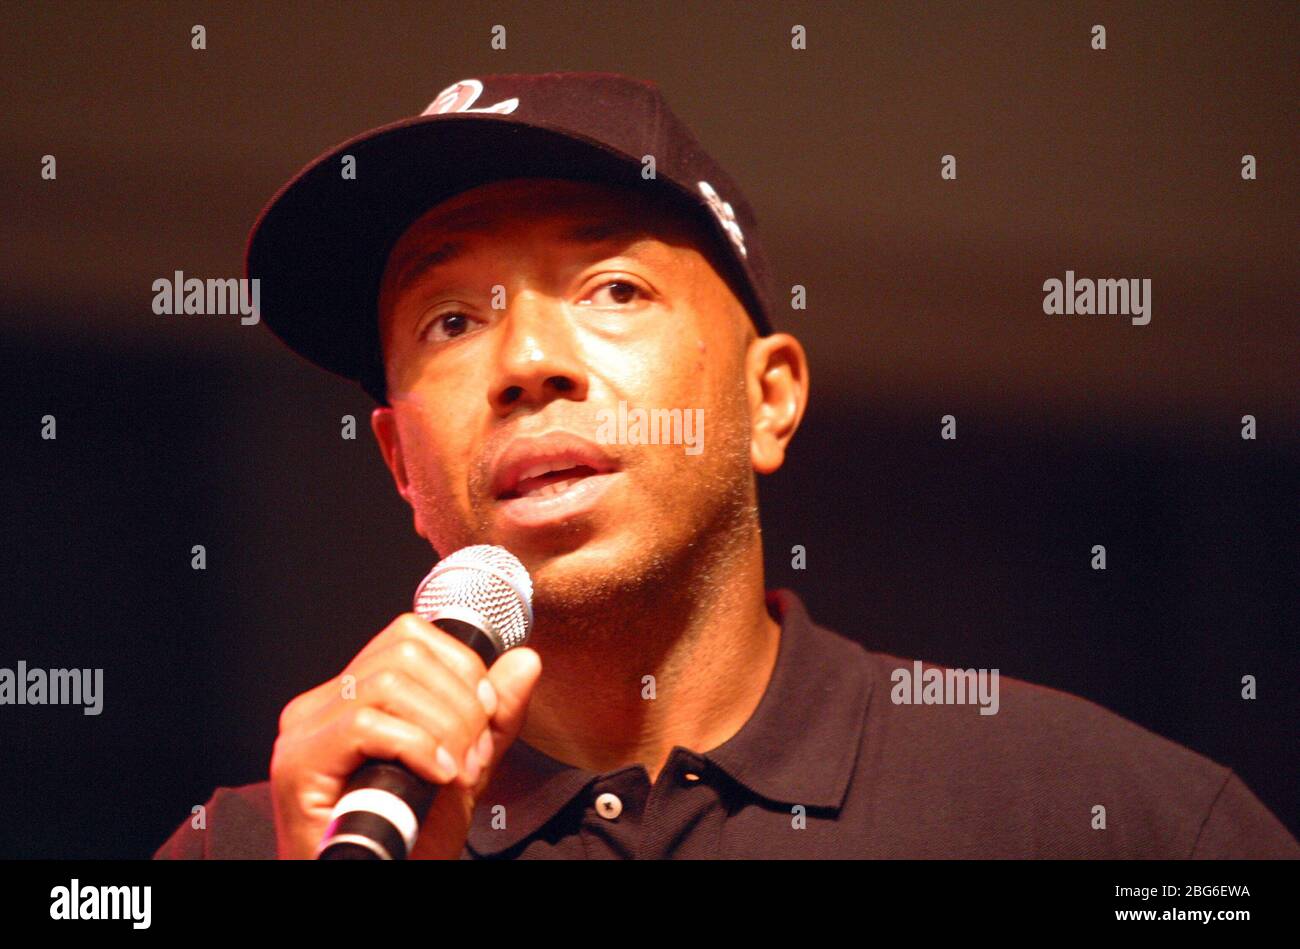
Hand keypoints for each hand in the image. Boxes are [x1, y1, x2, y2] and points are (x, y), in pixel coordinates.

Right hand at [269, 612, 541, 858]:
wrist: (382, 885)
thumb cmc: (412, 841)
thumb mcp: (467, 767)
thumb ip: (495, 716)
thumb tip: (525, 660)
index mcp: (354, 696)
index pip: (409, 637)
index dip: (460, 666)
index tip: (487, 715)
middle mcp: (321, 704)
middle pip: (404, 654)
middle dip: (459, 703)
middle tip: (473, 757)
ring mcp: (303, 732)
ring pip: (388, 684)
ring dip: (443, 729)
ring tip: (456, 774)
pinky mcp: (298, 764)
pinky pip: (365, 725)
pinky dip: (416, 747)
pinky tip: (435, 778)